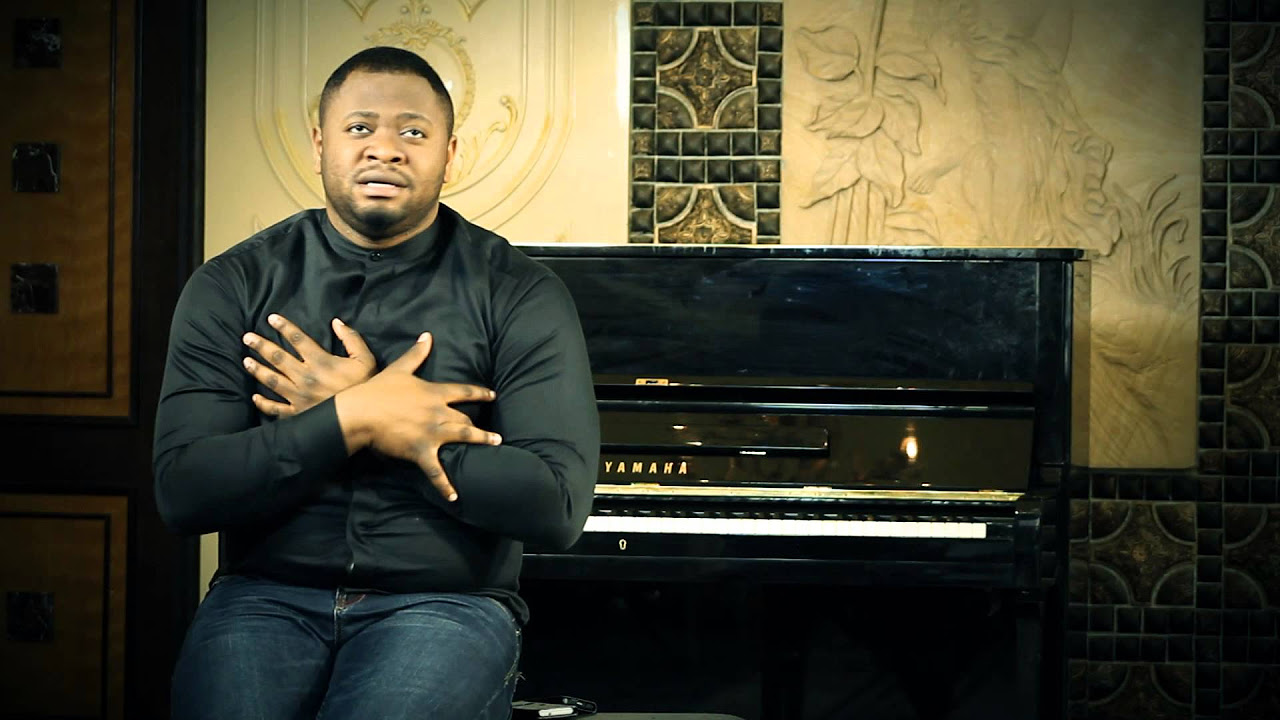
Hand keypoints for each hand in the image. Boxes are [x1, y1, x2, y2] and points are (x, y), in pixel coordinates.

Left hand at [242, 314, 375, 416]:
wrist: (362, 418)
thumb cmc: (364, 387)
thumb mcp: (365, 359)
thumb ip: (352, 339)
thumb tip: (336, 322)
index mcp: (321, 361)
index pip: (298, 339)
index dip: (284, 327)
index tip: (271, 318)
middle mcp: (305, 377)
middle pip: (278, 357)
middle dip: (261, 345)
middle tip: (247, 337)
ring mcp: (298, 396)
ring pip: (272, 380)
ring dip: (257, 369)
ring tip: (245, 360)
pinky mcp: (297, 414)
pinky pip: (276, 408)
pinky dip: (264, 403)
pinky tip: (255, 397)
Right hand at [334, 332, 499, 500]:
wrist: (361, 412)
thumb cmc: (378, 389)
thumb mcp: (400, 369)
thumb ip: (416, 354)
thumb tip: (427, 336)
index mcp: (435, 393)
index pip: (464, 392)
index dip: (480, 393)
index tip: (492, 395)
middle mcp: (439, 413)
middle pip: (467, 420)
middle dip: (481, 427)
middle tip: (496, 434)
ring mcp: (432, 433)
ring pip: (463, 438)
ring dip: (480, 442)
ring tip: (495, 446)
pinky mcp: (421, 451)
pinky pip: (436, 471)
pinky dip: (445, 485)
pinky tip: (455, 496)